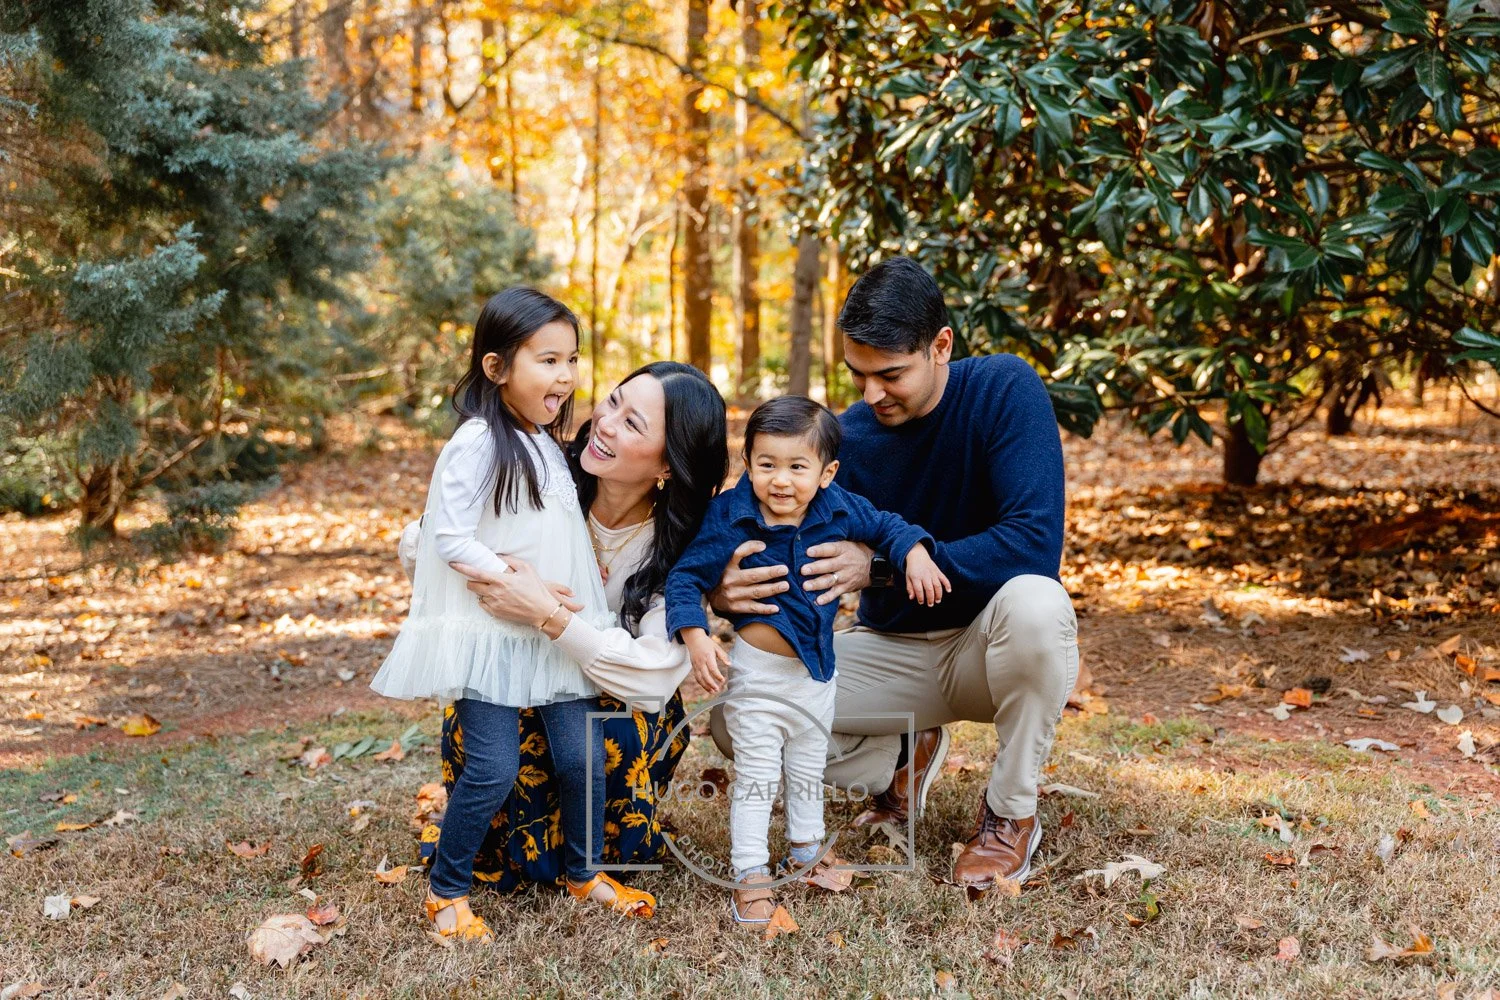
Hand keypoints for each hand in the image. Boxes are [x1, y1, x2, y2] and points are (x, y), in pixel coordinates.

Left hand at [451, 557, 583, 626]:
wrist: (542, 611)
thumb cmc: (536, 589)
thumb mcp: (527, 569)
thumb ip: (510, 560)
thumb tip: (498, 556)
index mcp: (500, 580)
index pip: (475, 572)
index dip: (461, 567)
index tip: (452, 563)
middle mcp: (494, 593)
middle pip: (471, 585)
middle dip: (472, 580)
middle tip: (481, 577)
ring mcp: (494, 604)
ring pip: (477, 595)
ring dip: (481, 590)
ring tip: (495, 588)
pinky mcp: (495, 613)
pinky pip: (483, 604)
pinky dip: (486, 599)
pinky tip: (498, 597)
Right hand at [681, 628, 728, 693]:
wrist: (694, 639)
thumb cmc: (707, 643)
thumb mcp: (717, 647)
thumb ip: (723, 656)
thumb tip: (729, 665)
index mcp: (708, 656)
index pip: (712, 668)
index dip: (717, 675)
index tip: (723, 680)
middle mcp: (701, 661)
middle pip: (705, 675)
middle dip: (711, 684)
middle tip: (717, 690)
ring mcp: (696, 665)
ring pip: (699, 678)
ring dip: (705, 686)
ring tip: (712, 692)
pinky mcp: (693, 667)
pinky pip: (697, 677)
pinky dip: (701, 683)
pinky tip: (707, 687)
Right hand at [706, 540, 788, 614]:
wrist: (712, 597)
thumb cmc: (725, 575)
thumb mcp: (728, 563)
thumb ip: (743, 553)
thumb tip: (763, 546)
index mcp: (727, 567)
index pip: (737, 554)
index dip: (750, 548)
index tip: (763, 546)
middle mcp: (729, 580)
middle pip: (752, 575)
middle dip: (770, 573)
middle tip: (784, 570)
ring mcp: (733, 595)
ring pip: (755, 592)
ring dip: (772, 589)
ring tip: (785, 586)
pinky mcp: (735, 608)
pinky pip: (753, 608)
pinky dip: (765, 609)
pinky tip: (776, 608)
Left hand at [799, 540, 872, 606]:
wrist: (874, 567)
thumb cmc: (855, 552)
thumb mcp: (848, 543)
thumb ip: (832, 545)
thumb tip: (810, 540)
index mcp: (843, 550)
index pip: (831, 549)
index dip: (820, 550)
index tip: (808, 552)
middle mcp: (844, 563)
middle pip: (828, 566)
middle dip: (815, 568)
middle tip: (803, 570)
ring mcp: (845, 576)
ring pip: (830, 580)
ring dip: (817, 584)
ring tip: (805, 586)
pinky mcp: (846, 587)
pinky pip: (836, 593)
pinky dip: (827, 598)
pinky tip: (818, 601)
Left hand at [903, 545, 950, 606]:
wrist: (918, 555)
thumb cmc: (912, 569)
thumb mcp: (908, 577)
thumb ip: (909, 588)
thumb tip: (912, 598)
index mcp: (916, 577)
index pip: (919, 589)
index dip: (920, 597)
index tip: (921, 602)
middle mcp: (925, 575)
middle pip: (929, 588)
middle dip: (930, 598)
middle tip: (930, 604)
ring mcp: (932, 573)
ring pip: (937, 585)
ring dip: (938, 594)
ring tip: (938, 601)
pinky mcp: (938, 571)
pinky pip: (944, 578)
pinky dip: (947, 584)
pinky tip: (949, 590)